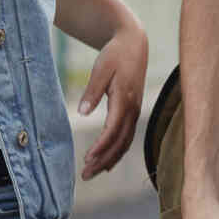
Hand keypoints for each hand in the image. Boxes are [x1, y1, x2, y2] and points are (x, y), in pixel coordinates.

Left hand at [77, 21, 148, 179]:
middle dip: (103, 161)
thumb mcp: (101, 68)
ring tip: (92, 173)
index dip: (100, 147)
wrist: (134, 43)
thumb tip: (82, 112)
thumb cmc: (115, 54)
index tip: (87, 159)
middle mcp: (133, 109)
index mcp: (124, 100)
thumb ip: (92, 91)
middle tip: (85, 175)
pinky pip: (127, 137)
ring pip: (125, 143)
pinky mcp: (134, 111)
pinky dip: (117, 152)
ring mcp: (136, 111)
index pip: (112, 130)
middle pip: (119, 143)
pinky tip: (107, 162)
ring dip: (109, 160)